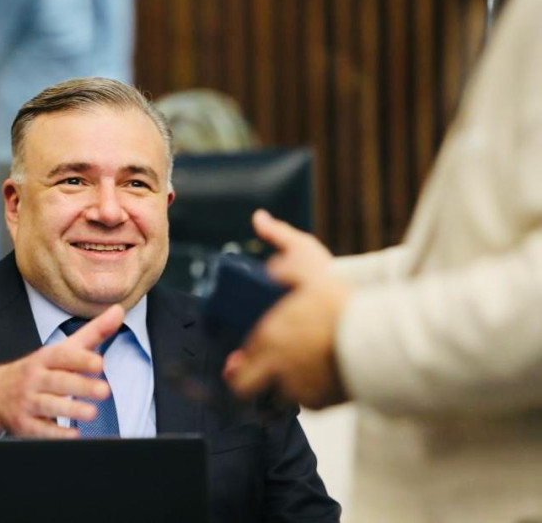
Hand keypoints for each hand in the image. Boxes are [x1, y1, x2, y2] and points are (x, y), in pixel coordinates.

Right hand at [0, 304, 123, 437]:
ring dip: (70, 410)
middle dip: (80, 386)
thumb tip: (119, 310)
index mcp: (45, 358)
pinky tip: (73, 436)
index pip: (61, 356)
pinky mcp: (22, 423)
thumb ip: (93, 332)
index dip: (80, 359)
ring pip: (48, 405)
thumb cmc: (38, 370)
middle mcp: (34, 378)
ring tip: (91, 413)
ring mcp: (26, 401)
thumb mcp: (62, 349)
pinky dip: (55, 434)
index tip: (99, 363)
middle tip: (105, 391)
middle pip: (57, 381)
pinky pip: (39, 430)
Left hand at [222, 209, 346, 408]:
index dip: (242, 357)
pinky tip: (322, 369)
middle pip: (245, 386)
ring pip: (279, 390)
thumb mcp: (309, 256)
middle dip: (248, 378)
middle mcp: (276, 366)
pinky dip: (311, 387)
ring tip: (302, 362)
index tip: (245, 354)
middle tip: (259, 370)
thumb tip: (259, 218)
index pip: (239, 358)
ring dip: (285, 380)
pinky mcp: (322, 401)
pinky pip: (307, 398)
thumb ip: (280, 238)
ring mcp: (298, 387)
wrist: (381, 336)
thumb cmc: (339, 298)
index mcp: (267, 336)